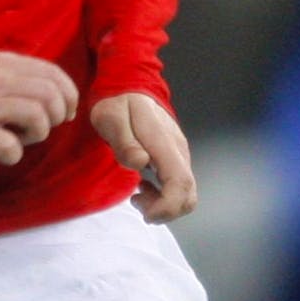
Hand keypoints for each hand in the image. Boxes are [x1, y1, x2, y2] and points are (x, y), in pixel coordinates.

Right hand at [0, 51, 78, 166]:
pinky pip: (10, 145)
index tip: (66, 113)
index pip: (52, 73)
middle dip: (56, 116)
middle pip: (49, 94)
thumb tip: (63, 98)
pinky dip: (14, 154)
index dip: (69, 95)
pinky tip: (4, 154)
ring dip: (38, 134)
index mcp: (0, 62)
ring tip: (21, 139)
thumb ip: (21, 79)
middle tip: (40, 128)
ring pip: (36, 115)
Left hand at [89, 92, 196, 222]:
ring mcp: (180, 155)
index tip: (145, 213)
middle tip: (136, 201)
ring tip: (137, 193)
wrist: (130, 88)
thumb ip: (124, 142)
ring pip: (185, 194)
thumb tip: (140, 163)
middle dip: (165, 211)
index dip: (167, 206)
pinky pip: (179, 187)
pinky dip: (164, 197)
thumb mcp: (111, 118)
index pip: (180, 182)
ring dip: (163, 205)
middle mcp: (179, 151)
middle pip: (189, 195)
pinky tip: (144, 187)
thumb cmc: (118, 104)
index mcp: (164, 142)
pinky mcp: (176, 159)